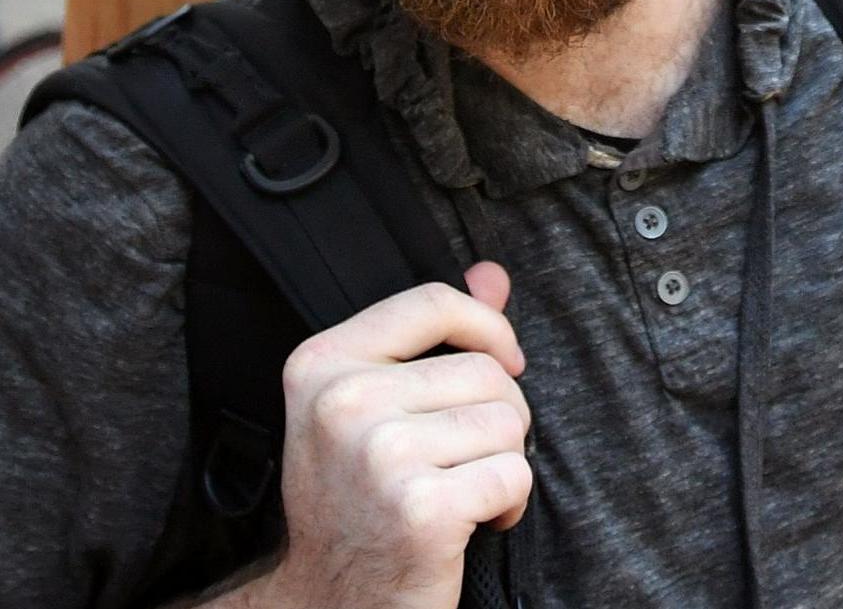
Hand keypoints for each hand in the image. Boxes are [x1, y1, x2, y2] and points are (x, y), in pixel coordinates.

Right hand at [264, 263, 531, 608]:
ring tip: (458, 492)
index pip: (431, 301)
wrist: (326, 604)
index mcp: (321, 364)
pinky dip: (509, 503)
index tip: (504, 359)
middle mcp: (343, 403)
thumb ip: (434, 335)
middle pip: (486, 370)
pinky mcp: (422, 507)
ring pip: (508, 421)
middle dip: (497, 417)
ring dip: (502, 463)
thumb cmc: (357, 501)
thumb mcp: (374, 408)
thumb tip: (493, 273)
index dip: (487, 326)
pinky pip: (514, 474)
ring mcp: (381, 454)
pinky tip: (469, 525)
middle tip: (459, 461)